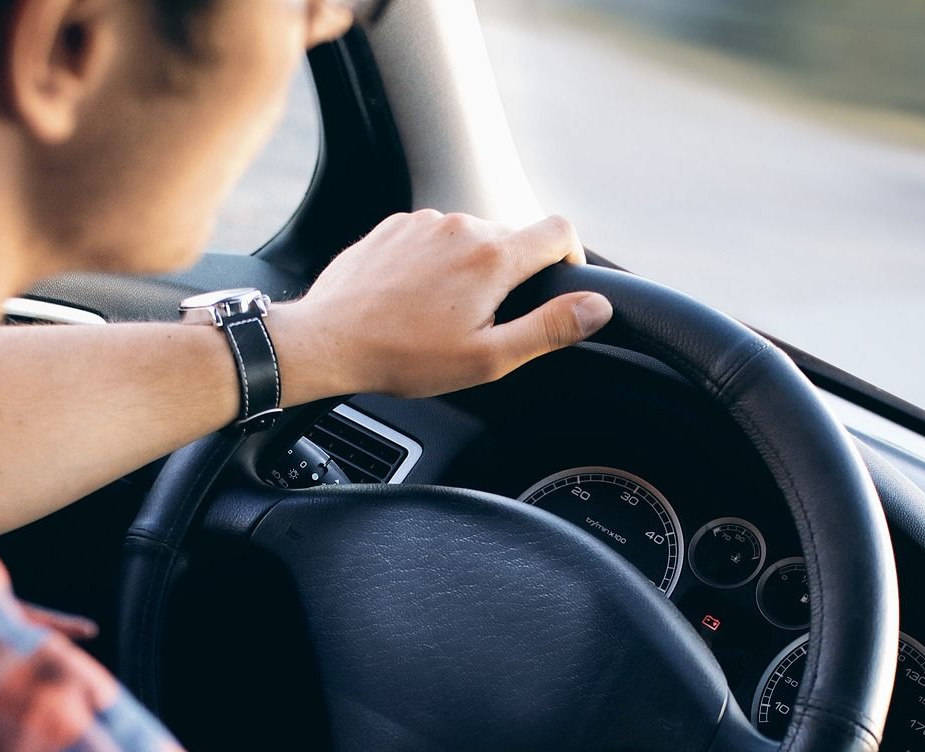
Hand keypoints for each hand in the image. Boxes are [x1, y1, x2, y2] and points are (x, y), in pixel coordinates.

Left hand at [271, 211, 612, 402]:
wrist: (327, 340)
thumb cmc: (404, 356)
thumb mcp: (487, 357)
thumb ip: (549, 329)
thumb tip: (597, 307)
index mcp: (493, 257)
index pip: (560, 231)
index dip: (570, 258)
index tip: (558, 286)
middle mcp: (462, 226)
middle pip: (513, 237)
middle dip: (512, 275)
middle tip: (486, 321)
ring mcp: (425, 221)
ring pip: (471, 237)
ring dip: (471, 268)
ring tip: (444, 314)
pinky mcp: (395, 226)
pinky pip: (433, 236)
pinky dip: (436, 262)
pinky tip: (415, 298)